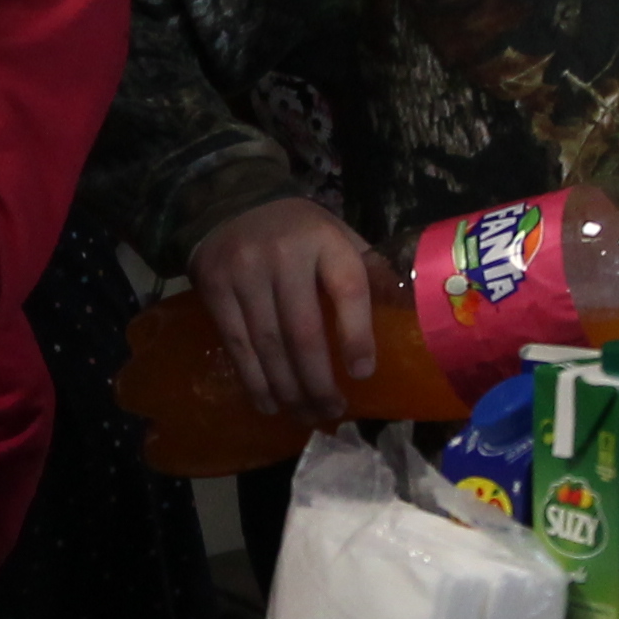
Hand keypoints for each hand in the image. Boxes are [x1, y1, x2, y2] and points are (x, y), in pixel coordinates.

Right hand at [187, 197, 383, 415]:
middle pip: (303, 331)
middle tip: (332, 412)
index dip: (356, 336)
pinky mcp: (214, 288)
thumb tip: (405, 310)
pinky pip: (237, 344)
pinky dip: (254, 380)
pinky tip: (269, 403)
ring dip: (288, 389)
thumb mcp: (339, 235)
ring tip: (305, 415)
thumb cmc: (298, 230)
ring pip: (269, 345)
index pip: (347, 289)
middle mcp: (284, 255)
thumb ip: (368, 269)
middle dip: (318, 381)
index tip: (362, 374)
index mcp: (325, 239)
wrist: (230, 202)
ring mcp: (244, 272)